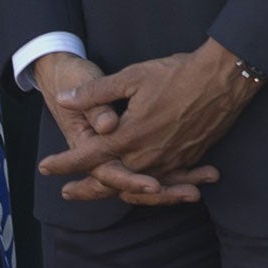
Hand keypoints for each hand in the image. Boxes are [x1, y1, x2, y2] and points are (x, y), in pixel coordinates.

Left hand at [39, 39, 254, 206]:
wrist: (223, 80)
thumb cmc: (176, 74)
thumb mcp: (131, 77)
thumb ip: (95, 92)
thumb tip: (64, 99)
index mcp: (129, 136)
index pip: (87, 156)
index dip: (64, 163)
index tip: (45, 167)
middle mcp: (147, 156)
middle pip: (110, 182)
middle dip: (86, 189)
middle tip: (68, 193)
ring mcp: (169, 161)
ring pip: (137, 187)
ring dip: (117, 191)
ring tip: (103, 193)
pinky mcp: (187, 159)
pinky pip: (163, 182)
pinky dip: (149, 189)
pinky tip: (146, 188)